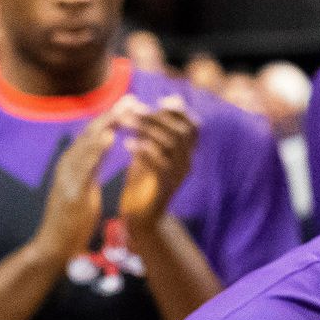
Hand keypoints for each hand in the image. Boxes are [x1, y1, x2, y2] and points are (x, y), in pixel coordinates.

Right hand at [31, 106, 120, 262]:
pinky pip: (85, 165)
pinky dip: (97, 148)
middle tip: (131, 98)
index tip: (130, 104)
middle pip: (91, 133)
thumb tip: (102, 146)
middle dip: (112, 114)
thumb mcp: (85, 186)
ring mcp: (67, 176)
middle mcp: (68, 164)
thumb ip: (91, 166)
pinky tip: (110, 136)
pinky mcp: (70, 190)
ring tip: (125, 110)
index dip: (111, 117)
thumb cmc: (72, 219)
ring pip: (87, 143)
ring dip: (107, 124)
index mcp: (73, 163)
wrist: (55, 246)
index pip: (94, 134)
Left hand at [118, 95, 198, 225]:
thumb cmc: (142, 183)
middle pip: (181, 131)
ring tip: (125, 122)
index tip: (161, 102)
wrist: (142, 218)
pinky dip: (144, 151)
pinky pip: (160, 163)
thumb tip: (154, 108)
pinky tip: (128, 144)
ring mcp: (179, 175)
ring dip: (147, 129)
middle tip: (133, 109)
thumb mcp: (149, 154)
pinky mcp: (166, 187)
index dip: (181, 112)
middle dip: (156, 117)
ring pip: (171, 144)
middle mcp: (187, 163)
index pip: (193, 127)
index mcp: (186, 154)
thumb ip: (153, 134)